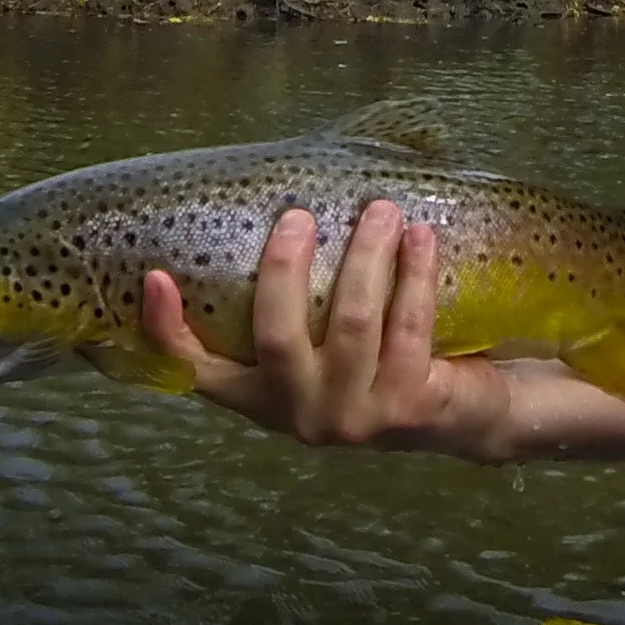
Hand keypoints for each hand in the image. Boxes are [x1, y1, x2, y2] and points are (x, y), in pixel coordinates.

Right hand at [140, 200, 511, 457]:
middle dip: (285, 266)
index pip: (197, 371)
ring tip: (381, 210)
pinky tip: (421, 238)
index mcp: (265, 397)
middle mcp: (302, 414)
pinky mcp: (409, 406)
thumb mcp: (327, 343)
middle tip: (298, 214)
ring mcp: (355, 416)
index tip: (154, 276)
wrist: (470, 414)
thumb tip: (276, 208)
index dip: (167, 330)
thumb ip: (298, 304)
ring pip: (352, 322)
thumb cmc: (387, 360)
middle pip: (276, 335)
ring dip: (367, 254)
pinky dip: (415, 272)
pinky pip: (408, 324)